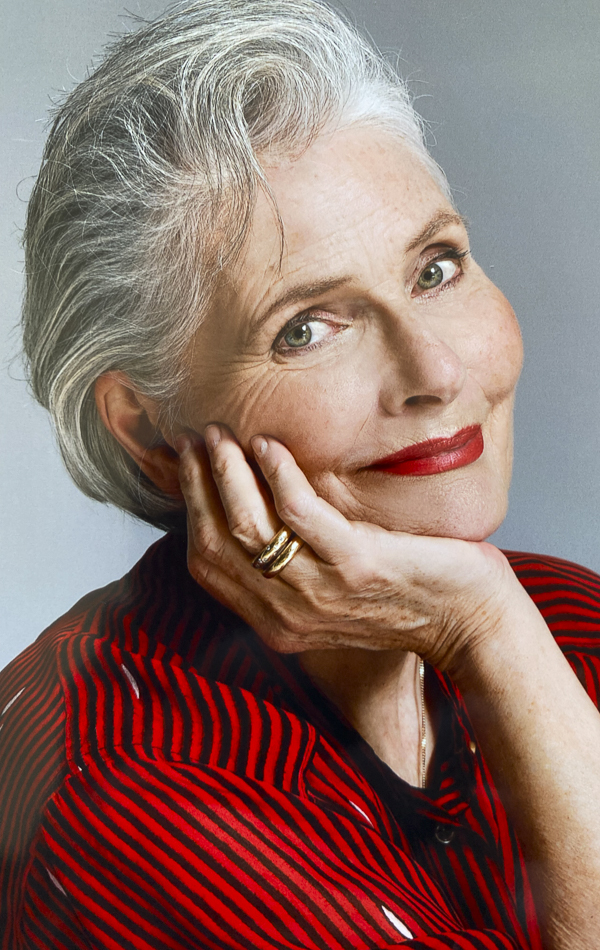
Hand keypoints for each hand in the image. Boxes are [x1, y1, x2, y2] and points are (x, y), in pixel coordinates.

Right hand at [176, 425, 518, 668]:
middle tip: (198, 437)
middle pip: (216, 542)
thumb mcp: (334, 591)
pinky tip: (269, 445)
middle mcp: (288, 614)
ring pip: (248, 525)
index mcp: (276, 621)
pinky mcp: (357, 564)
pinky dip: (276, 474)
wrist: (471, 623)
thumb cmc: (406, 596)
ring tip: (224, 433)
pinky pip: (299, 512)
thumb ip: (293, 564)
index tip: (189, 465)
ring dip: (227, 472)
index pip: (206, 565)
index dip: (191, 510)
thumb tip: (261, 505)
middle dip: (198, 483)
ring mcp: (320, 592)